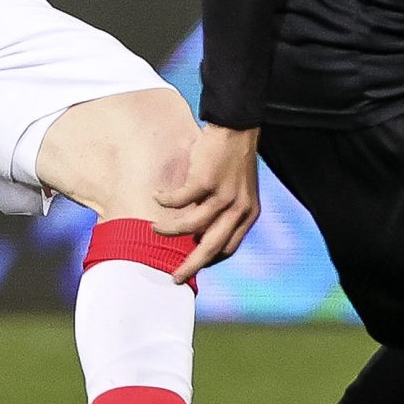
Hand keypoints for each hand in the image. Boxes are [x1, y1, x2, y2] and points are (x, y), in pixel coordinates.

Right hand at [153, 124, 260, 282]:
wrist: (237, 126)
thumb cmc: (233, 158)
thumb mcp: (239, 190)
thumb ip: (224, 212)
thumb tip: (198, 233)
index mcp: (249, 213)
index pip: (229, 248)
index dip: (210, 259)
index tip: (194, 264)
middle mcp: (238, 208)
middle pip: (211, 247)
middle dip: (190, 265)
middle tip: (174, 276)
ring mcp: (222, 195)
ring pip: (189, 226)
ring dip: (168, 230)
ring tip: (155, 227)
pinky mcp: (205, 180)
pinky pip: (178, 200)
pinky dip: (165, 201)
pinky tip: (158, 196)